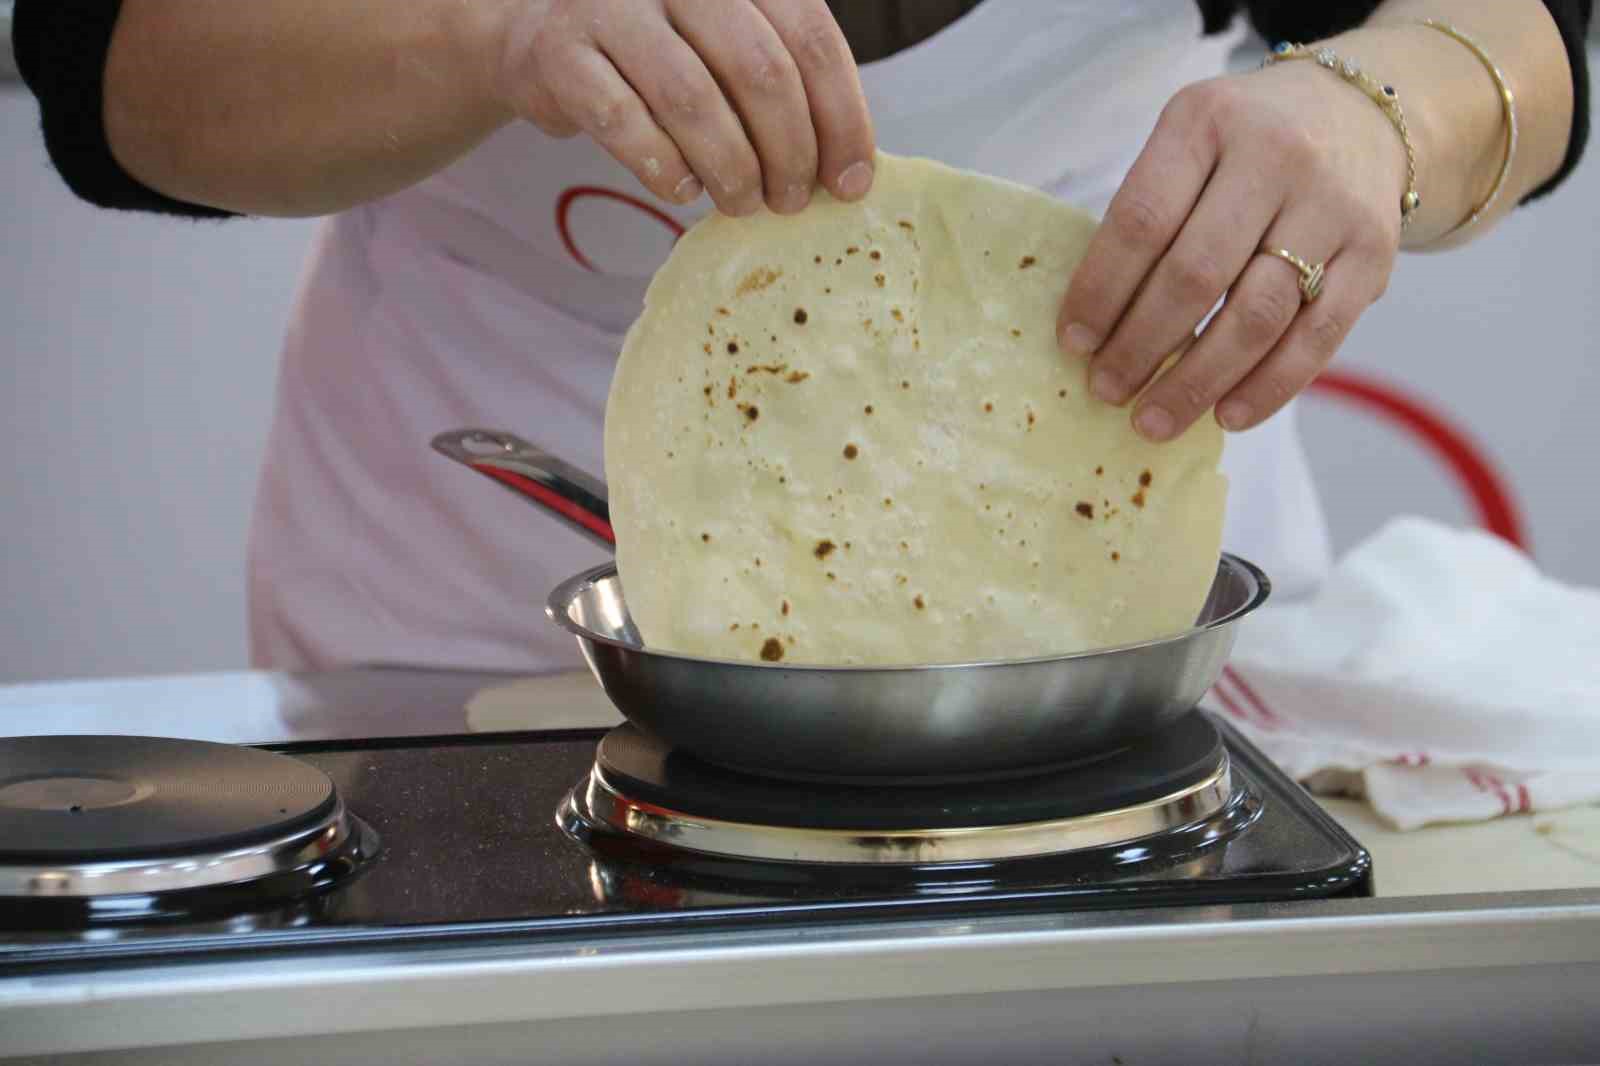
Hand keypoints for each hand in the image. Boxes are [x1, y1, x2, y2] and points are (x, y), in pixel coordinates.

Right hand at [491, 0, 875, 214]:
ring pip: (694, 99)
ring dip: (731, 169)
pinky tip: (683, 189)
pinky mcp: (561, 54)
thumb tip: (848, 170)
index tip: (850, 181)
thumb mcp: (729, 48)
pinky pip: (623, 121)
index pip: (812, 38)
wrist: (541, 36)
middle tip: (792, 201)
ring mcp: (614, 9)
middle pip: (760, 70)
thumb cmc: (659, 53)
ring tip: (743, 203)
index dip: (840, 118)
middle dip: (789, 152)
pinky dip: (664, 168)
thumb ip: (784, 86)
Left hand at [1056, 60, 1407, 440]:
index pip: (1141, 221)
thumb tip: (1095, 330)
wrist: (1359, 114)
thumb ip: (1148, 216)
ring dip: (1197, 380)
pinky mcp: (1375, 254)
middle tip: (1106, 390)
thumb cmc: (1243, 145)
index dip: (1100, 291)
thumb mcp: (1188, 143)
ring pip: (1256, 315)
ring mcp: (1331, 205)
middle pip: (1195, 274)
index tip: (1073, 343)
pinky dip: (1267, 387)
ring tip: (1153, 419)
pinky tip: (1227, 415)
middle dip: (1140, 346)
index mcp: (1206, 121)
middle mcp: (1275, 155)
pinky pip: (1317, 338)